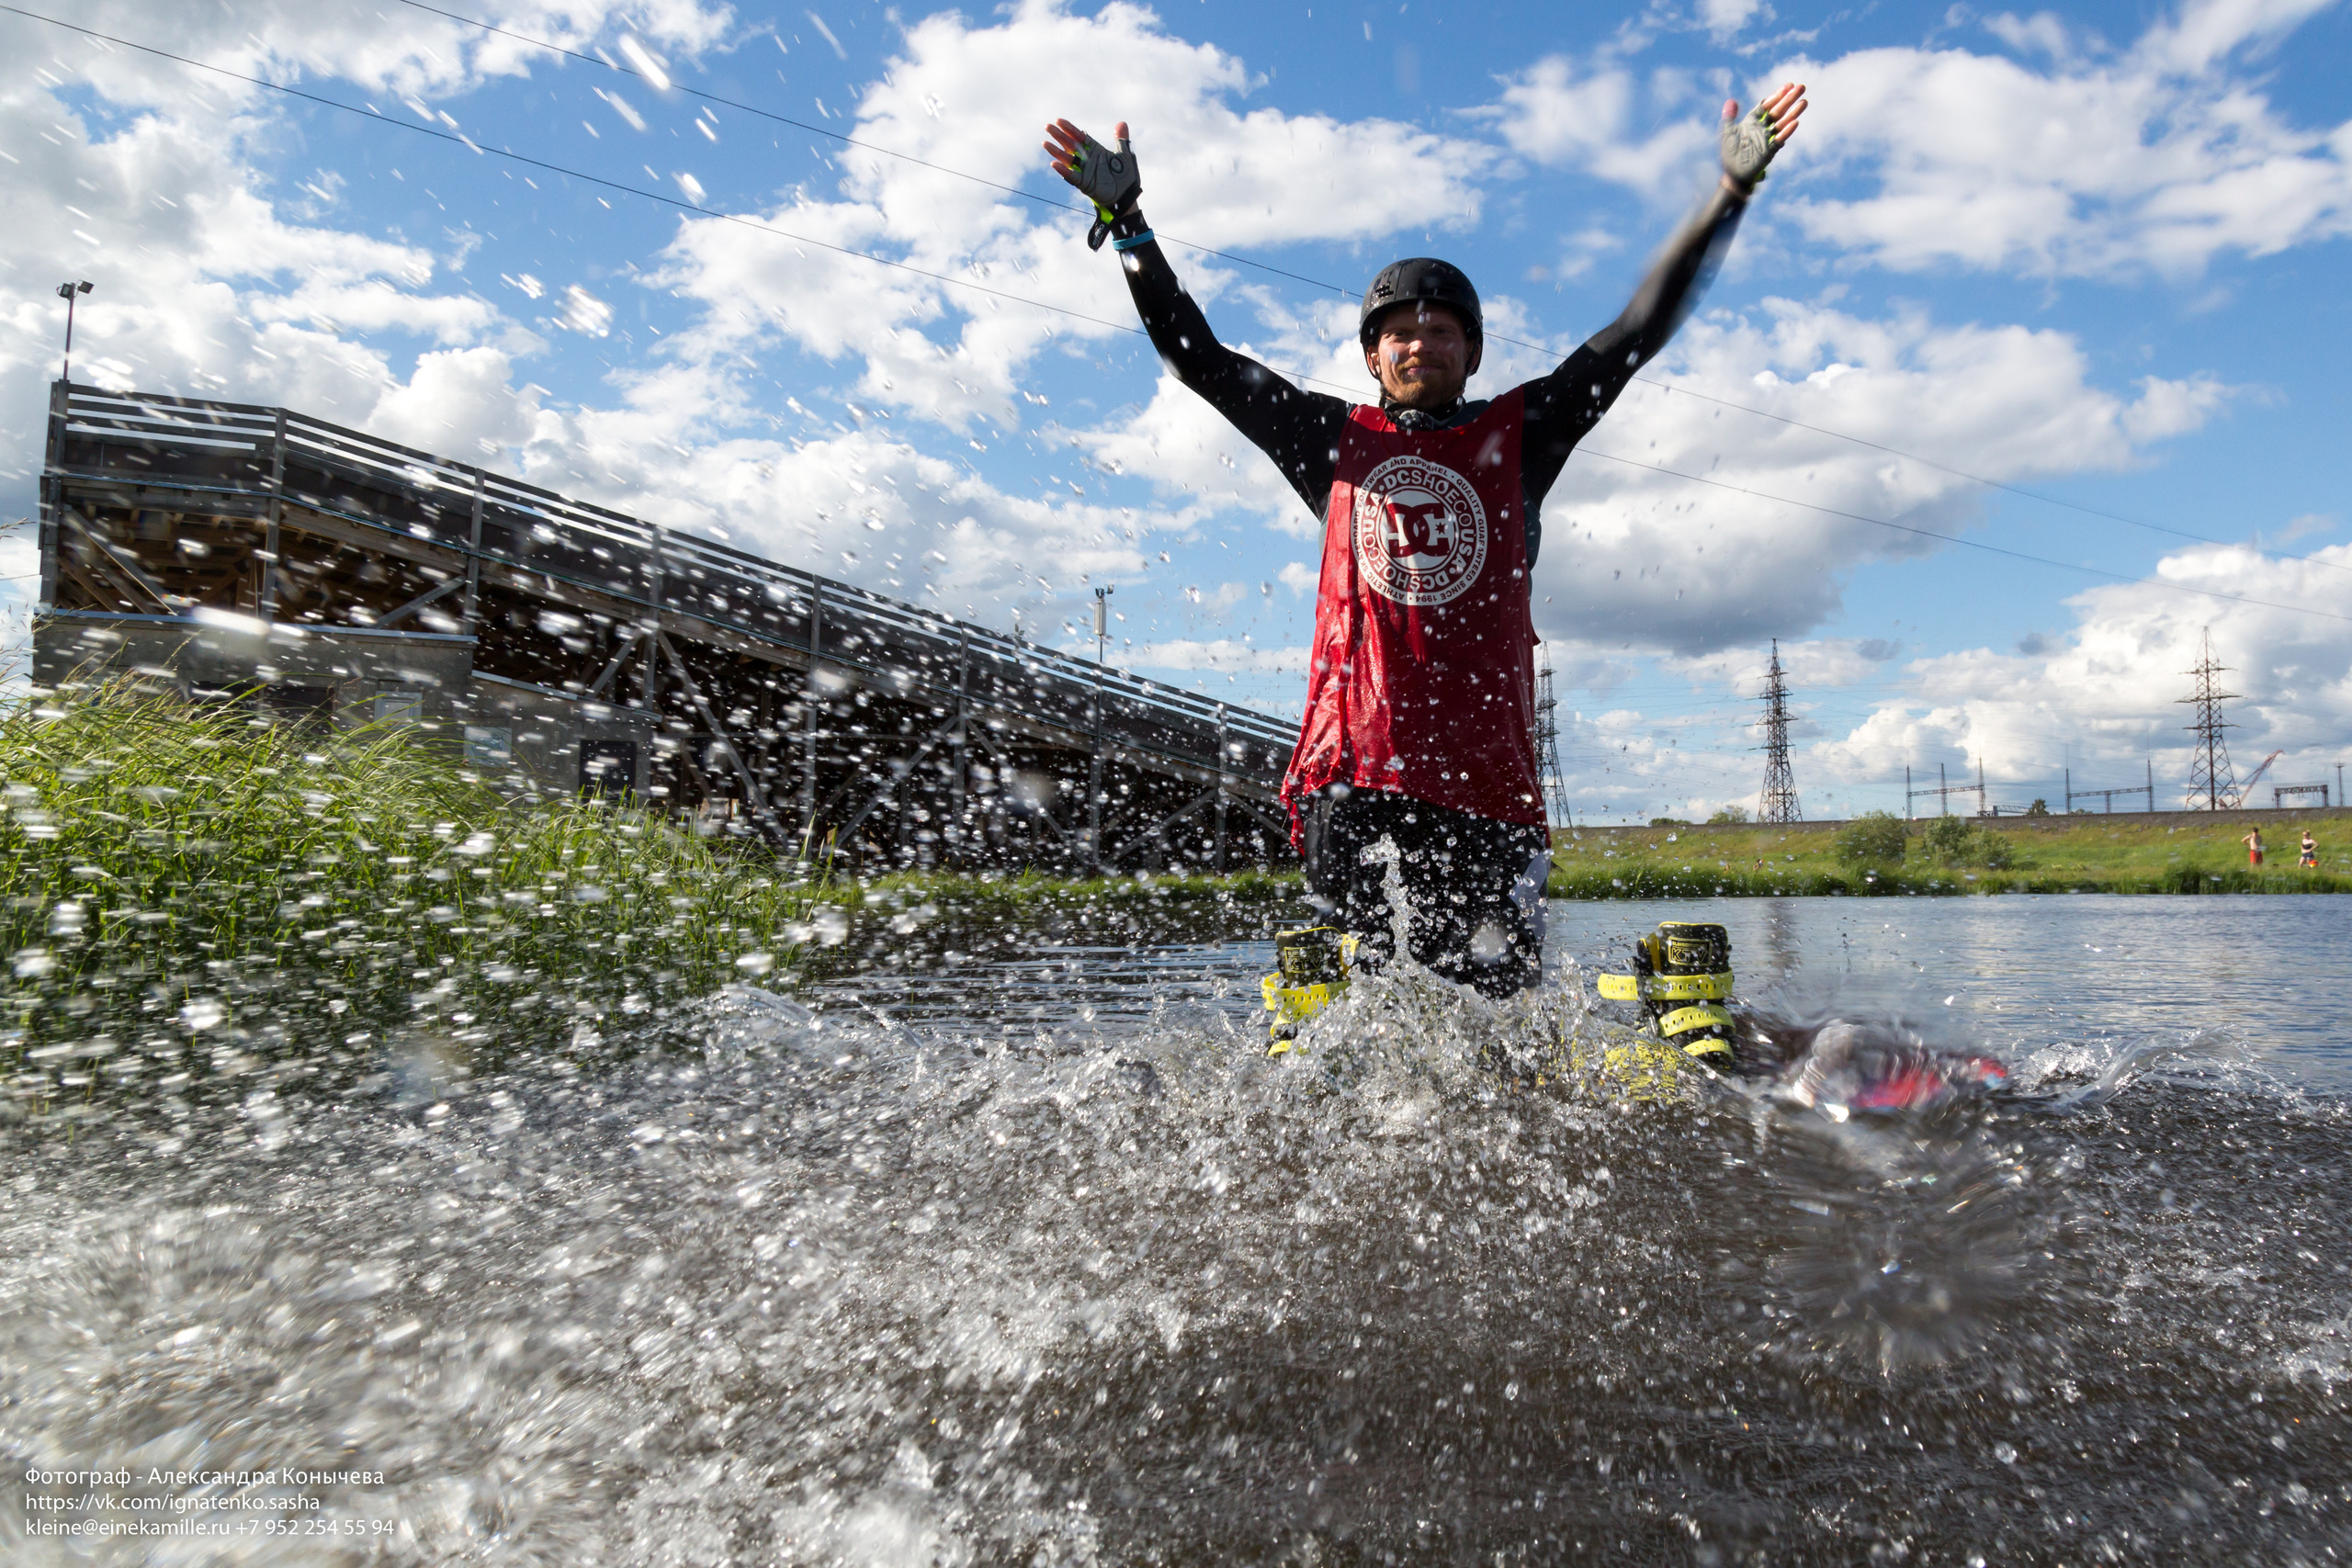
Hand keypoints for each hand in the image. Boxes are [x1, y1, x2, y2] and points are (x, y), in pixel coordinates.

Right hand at [1042, 118, 1142, 245]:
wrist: (1127, 196)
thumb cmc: (1125, 176)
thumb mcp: (1125, 155)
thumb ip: (1121, 139)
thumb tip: (1121, 123)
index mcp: (1095, 150)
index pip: (1079, 136)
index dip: (1069, 128)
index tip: (1058, 120)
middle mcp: (1087, 159)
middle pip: (1070, 145)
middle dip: (1059, 136)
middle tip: (1047, 126)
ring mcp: (1084, 171)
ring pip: (1067, 159)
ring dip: (1056, 151)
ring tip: (1045, 143)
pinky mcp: (1084, 183)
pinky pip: (1072, 176)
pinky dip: (1063, 170)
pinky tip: (1054, 164)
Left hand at [1720, 82, 1806, 193]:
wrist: (1732, 175)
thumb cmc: (1729, 154)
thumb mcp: (1727, 133)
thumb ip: (1729, 117)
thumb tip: (1731, 101)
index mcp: (1752, 122)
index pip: (1767, 105)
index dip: (1777, 95)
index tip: (1788, 85)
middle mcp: (1762, 128)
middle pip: (1778, 111)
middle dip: (1789, 99)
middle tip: (1801, 87)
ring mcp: (1767, 139)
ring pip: (1782, 123)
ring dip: (1793, 113)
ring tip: (1803, 102)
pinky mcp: (1769, 150)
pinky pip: (1779, 140)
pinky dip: (1786, 132)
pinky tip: (1795, 122)